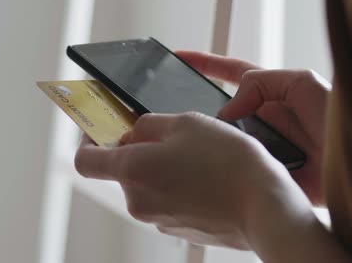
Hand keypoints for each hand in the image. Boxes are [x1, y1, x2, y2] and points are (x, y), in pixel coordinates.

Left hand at [75, 112, 302, 248]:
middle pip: (123, 170)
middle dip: (140, 149)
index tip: (99, 128)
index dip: (88, 140)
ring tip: (198, 154)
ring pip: (150, 183)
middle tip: (170, 132)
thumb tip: (134, 129)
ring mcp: (160, 218)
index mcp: (133, 170)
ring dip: (163, 166)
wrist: (265, 205)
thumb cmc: (228, 161)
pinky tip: (207, 175)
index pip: (86, 160)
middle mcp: (139, 200)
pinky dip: (179, 184)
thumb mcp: (186, 122)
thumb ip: (148, 124)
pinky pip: (170, 199)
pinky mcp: (181, 228)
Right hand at [176, 51, 329, 204]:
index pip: (229, 72)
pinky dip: (226, 170)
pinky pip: (238, 169)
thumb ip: (261, 83)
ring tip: (193, 144)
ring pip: (225, 142)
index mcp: (270, 93)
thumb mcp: (300, 82)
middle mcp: (262, 120)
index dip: (204, 64)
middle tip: (175, 115)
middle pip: (220, 112)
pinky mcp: (266, 173)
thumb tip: (227, 109)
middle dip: (198, 113)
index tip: (179, 58)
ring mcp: (262, 146)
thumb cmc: (338, 115)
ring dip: (212, 143)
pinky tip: (214, 171)